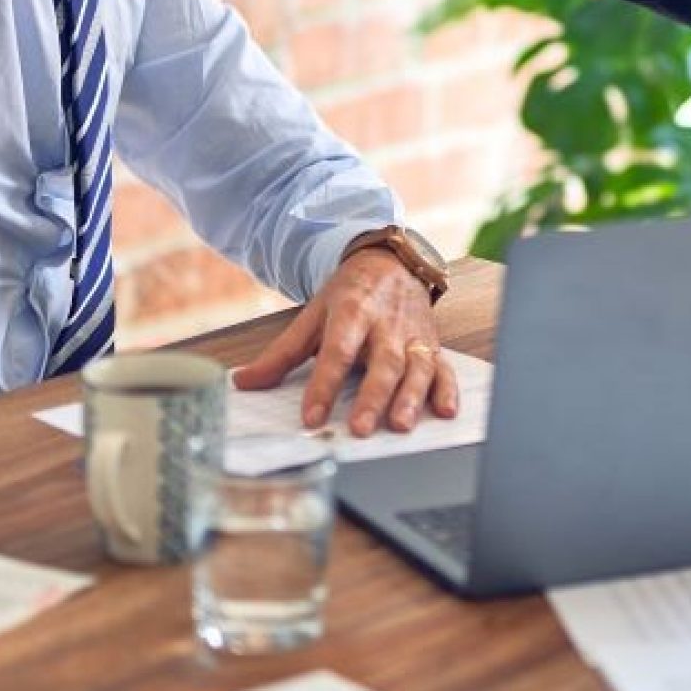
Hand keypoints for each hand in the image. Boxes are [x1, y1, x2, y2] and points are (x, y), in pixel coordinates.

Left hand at [230, 249, 459, 436]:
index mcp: (353, 312)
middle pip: (383, 362)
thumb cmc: (351, 294)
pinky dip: (448, 390)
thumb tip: (243, 382)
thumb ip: (281, 353)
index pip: (337, 351)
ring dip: (411, 397)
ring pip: (416, 367)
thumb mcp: (313, 315)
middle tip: (359, 428)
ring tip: (400, 425)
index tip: (311, 417)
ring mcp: (413, 335)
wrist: (393, 262)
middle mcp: (386, 324)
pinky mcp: (433, 345)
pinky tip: (446, 412)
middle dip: (373, 396)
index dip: (324, 385)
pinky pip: (444, 368)